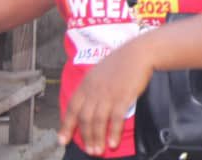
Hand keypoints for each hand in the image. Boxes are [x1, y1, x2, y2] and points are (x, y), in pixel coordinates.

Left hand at [58, 38, 153, 154]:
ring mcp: (108, 94)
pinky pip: (116, 119)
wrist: (140, 52)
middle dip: (86, 137)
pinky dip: (114, 132)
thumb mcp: (100, 71)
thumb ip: (92, 86)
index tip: (62, 140)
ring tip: (98, 151)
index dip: (66, 126)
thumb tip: (88, 101)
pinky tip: (113, 142)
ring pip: (98, 121)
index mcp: (86, 84)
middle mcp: (94, 91)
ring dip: (97, 138)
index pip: (72, 108)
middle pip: (85, 118)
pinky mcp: (123, 97)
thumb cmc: (122, 60)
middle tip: (89, 150)